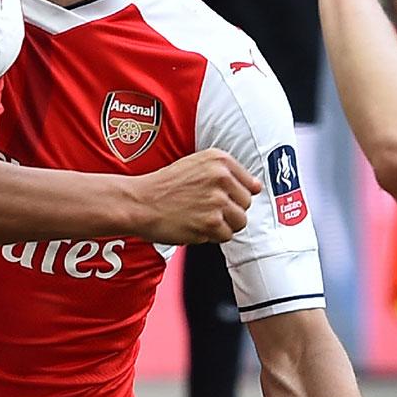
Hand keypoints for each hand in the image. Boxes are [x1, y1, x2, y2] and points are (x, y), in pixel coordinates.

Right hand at [134, 149, 261, 243]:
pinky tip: (195, 226)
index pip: (251, 184)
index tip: (222, 199)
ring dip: (223, 225)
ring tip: (201, 218)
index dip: (236, 196)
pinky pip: (226, 236)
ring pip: (240, 222)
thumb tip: (257, 187)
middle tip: (206, 210)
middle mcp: (221, 177)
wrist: (139, 202)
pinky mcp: (211, 223)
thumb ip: (226, 173)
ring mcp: (217, 200)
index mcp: (219, 160)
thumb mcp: (196, 165)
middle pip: (246, 205)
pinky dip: (212, 236)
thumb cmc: (164, 186)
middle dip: (230, 211)